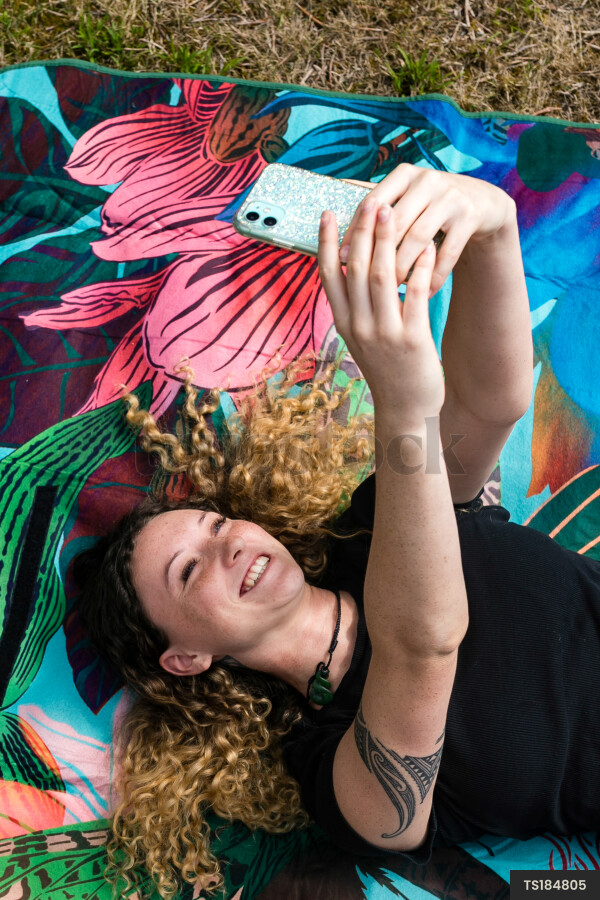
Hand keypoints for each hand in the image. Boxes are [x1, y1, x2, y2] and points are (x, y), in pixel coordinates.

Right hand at [318, 200, 444, 421]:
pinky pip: (415, 297)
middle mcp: (359, 327)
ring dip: (388, 240)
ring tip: (394, 212)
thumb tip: (349, 269)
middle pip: (356, 269)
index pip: (328, 275)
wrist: (405, 410)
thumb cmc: (386, 370)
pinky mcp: (412, 341)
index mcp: (344, 324)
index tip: (328, 213)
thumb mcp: (361, 339)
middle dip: (362, 231)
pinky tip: (428, 247)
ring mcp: (384, 334)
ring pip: (382, 278)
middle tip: (369, 200)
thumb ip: (354, 307)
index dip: (327, 242)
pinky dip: (420, 269)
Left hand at [339, 164, 515, 297]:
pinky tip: (426, 293)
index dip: (355, 232)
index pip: (371, 203)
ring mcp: (450, 196)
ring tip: (392, 292)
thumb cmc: (431, 210)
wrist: (483, 203)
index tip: (341, 259)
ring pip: (418, 239)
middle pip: (393, 223)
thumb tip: (334, 242)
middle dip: (378, 256)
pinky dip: (435, 276)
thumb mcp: (407, 202)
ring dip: (404, 268)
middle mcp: (427, 179)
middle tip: (364, 284)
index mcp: (403, 175)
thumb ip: (377, 215)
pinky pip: (447, 253)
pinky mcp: (470, 215)